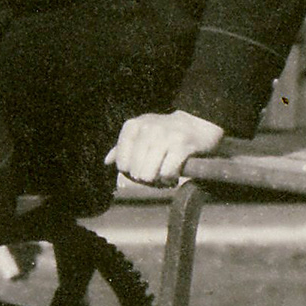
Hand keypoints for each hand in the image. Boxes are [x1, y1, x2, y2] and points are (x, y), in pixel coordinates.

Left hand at [105, 110, 223, 186]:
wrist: (197, 124)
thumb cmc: (165, 133)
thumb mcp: (142, 134)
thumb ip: (123, 147)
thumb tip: (107, 161)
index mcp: (133, 126)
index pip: (122, 164)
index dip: (132, 172)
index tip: (143, 169)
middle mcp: (147, 129)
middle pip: (136, 172)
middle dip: (146, 178)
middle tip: (156, 174)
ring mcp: (165, 136)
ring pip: (150, 174)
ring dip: (158, 181)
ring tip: (164, 175)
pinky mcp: (182, 145)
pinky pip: (167, 173)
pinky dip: (170, 180)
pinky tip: (174, 176)